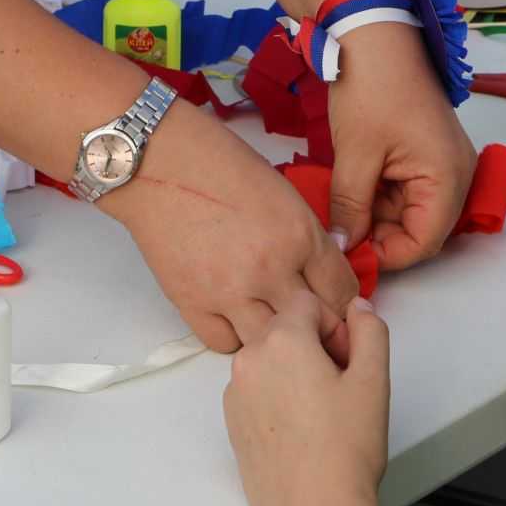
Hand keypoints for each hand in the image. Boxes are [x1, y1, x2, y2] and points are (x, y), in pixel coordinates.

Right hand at [103, 106, 361, 359]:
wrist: (158, 162)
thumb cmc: (218, 164)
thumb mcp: (284, 194)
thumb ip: (308, 238)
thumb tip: (324, 271)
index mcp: (300, 235)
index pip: (343, 292)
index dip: (347, 305)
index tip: (341, 308)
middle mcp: (270, 269)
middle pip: (316, 325)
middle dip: (322, 328)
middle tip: (317, 327)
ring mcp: (230, 291)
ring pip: (271, 343)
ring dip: (275, 335)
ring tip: (271, 321)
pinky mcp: (192, 302)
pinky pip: (224, 343)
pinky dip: (233, 335)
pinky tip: (234, 317)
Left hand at [224, 294, 389, 505]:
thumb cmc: (344, 452)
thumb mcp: (374, 380)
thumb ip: (370, 330)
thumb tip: (358, 308)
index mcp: (280, 341)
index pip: (308, 302)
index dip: (336, 326)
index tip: (348, 360)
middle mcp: (248, 361)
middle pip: (286, 327)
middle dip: (316, 345)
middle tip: (341, 387)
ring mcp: (235, 393)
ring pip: (271, 359)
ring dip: (297, 370)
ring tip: (323, 413)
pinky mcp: (232, 421)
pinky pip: (257, 388)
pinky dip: (279, 396)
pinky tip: (303, 431)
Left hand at [325, 23, 477, 269]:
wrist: (374, 36)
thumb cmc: (372, 87)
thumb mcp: (355, 156)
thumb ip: (350, 208)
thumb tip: (343, 246)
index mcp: (448, 177)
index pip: (424, 242)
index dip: (387, 256)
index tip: (351, 257)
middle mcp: (455, 174)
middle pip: (419, 229)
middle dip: (379, 236)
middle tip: (339, 235)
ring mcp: (441, 163)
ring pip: (408, 211)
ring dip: (375, 216)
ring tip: (339, 208)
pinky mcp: (425, 154)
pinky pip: (405, 190)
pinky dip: (378, 196)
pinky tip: (351, 189)